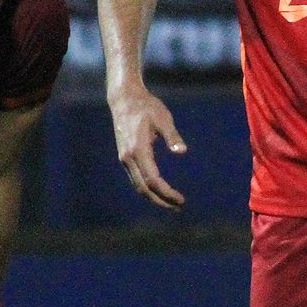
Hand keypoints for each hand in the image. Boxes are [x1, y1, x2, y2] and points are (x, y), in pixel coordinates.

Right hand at [108, 84, 187, 209]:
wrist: (124, 99)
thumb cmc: (146, 107)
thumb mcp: (163, 118)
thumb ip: (172, 136)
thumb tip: (182, 152)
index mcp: (138, 150)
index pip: (153, 180)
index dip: (167, 193)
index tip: (181, 200)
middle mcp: (128, 158)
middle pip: (144, 189)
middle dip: (161, 201)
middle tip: (178, 207)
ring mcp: (124, 158)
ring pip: (138, 186)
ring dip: (154, 197)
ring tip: (171, 203)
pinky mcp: (125, 156)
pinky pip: (136, 178)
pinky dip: (148, 188)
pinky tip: (159, 190)